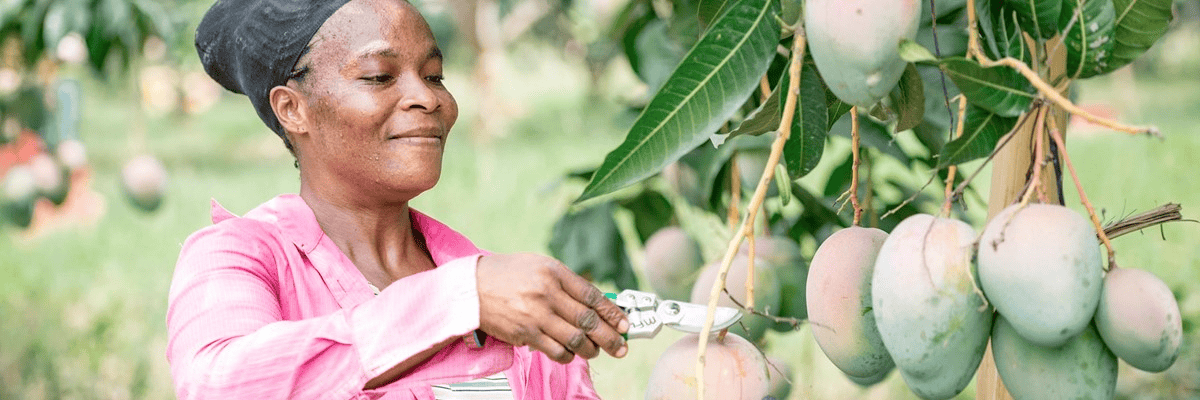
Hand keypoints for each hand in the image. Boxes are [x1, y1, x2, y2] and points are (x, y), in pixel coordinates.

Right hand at [476, 253, 629, 363]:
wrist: (471, 288)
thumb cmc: (507, 274)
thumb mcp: (539, 266)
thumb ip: (567, 282)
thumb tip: (596, 303)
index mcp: (553, 272)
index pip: (592, 295)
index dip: (612, 313)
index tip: (625, 324)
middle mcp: (546, 293)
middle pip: (588, 320)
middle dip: (610, 337)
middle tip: (621, 346)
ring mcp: (535, 315)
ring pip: (575, 339)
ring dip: (592, 349)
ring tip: (597, 350)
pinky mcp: (525, 334)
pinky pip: (556, 350)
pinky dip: (569, 355)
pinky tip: (573, 353)